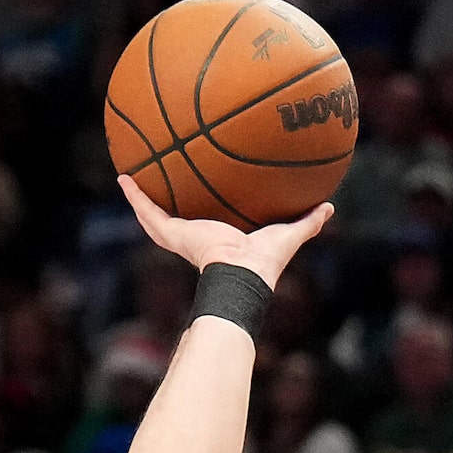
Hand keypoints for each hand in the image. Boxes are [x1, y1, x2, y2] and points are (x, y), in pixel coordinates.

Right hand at [116, 176, 330, 290]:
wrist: (242, 274)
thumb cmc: (265, 262)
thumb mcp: (288, 233)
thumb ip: (308, 222)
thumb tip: (329, 207)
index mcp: (220, 241)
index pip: (207, 225)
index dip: (202, 214)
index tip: (198, 197)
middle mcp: (197, 239)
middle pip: (176, 221)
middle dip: (166, 205)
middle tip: (157, 185)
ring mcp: (181, 237)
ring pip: (155, 216)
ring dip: (141, 199)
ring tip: (129, 180)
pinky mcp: (172, 233)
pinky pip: (148, 211)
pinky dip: (134, 196)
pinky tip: (123, 178)